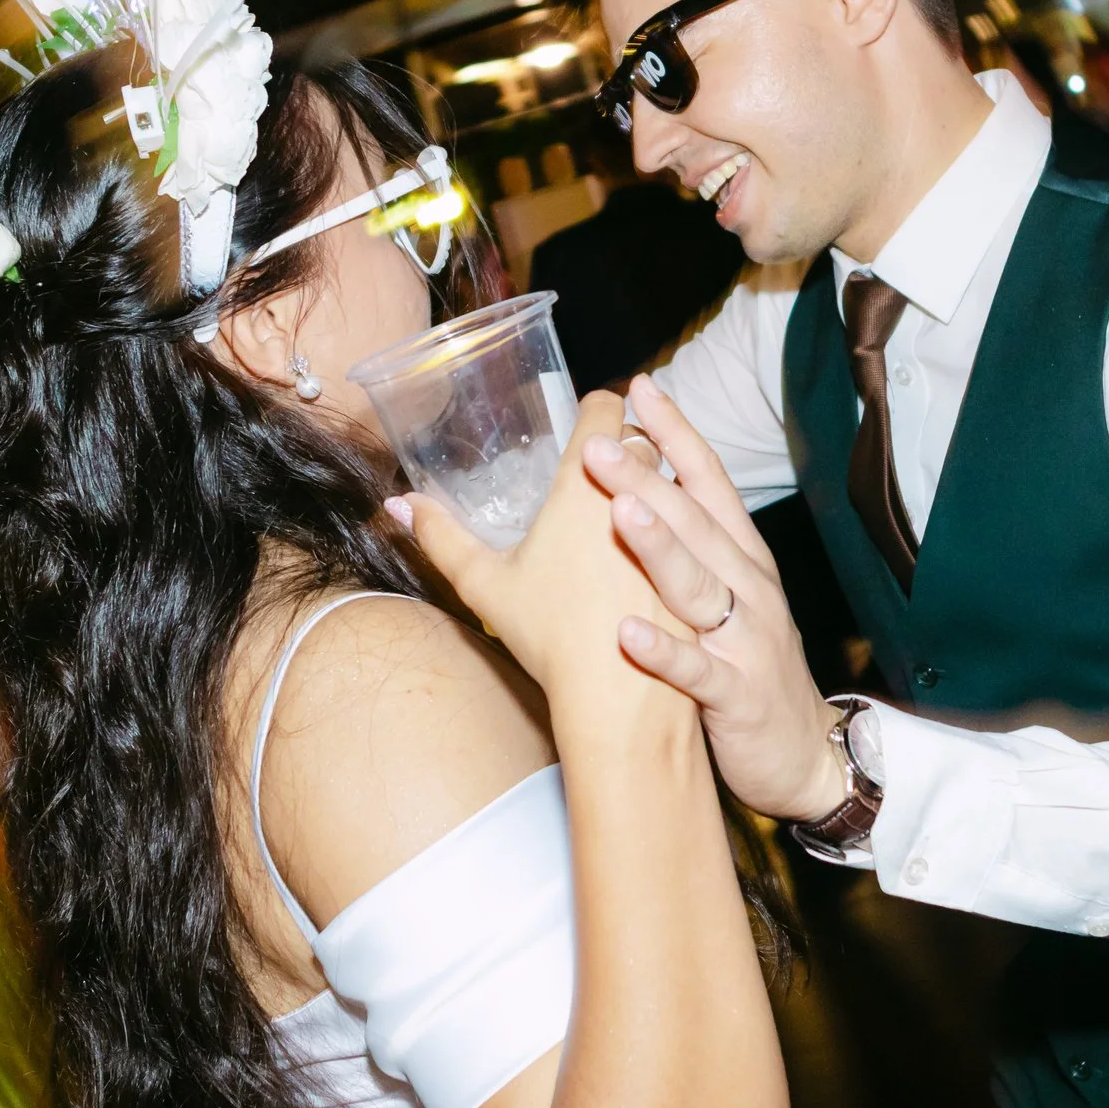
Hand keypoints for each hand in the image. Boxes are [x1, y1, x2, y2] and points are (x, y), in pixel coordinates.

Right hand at [391, 390, 676, 725]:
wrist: (619, 700)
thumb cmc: (550, 637)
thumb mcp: (485, 584)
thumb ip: (440, 536)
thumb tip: (398, 504)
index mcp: (588, 487)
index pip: (606, 410)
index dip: (598, 407)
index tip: (588, 418)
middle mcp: (641, 497)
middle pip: (646, 441)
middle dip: (631, 444)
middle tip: (609, 458)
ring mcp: (682, 531)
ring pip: (683, 480)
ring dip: (665, 483)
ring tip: (642, 498)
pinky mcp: (711, 565)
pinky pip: (707, 525)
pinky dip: (690, 527)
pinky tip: (675, 544)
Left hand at [582, 377, 848, 822]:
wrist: (805, 756)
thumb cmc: (752, 669)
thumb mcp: (731, 599)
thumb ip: (694, 549)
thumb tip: (640, 493)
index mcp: (743, 559)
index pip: (710, 482)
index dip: (676, 434)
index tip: (638, 389)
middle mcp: (749, 588)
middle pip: (697, 523)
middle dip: (650, 479)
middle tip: (600, 443)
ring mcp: (746, 640)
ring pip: (700, 586)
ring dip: (660, 548)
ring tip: (621, 513)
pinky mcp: (737, 695)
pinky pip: (697, 671)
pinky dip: (664, 652)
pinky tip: (628, 634)